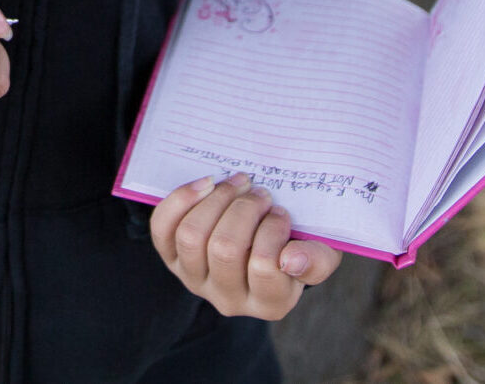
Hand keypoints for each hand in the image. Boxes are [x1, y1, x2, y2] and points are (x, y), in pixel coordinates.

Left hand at [149, 172, 341, 319]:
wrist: (266, 240)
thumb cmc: (296, 244)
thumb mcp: (320, 252)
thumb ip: (318, 259)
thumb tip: (291, 259)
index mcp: (270, 302)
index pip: (265, 267)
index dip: (273, 231)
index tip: (282, 212)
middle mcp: (229, 299)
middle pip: (224, 249)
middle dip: (245, 208)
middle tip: (261, 192)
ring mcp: (196, 280)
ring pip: (193, 236)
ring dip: (217, 199)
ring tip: (238, 183)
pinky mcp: (172, 259)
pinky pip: (164, 229)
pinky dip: (182, 200)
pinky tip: (206, 184)